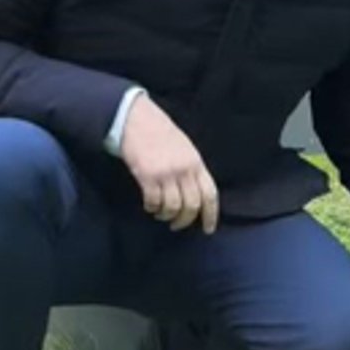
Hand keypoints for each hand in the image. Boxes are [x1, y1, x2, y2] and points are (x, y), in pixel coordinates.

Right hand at [119, 95, 219, 232]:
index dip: (211, 215)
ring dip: (166, 216)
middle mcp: (184, 170)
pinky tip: (149, 206)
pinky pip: (153, 201)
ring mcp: (166, 173)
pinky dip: (152, 208)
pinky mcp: (147, 176)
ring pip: (172, 207)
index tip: (208, 229)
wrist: (138, 120)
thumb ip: (192, 171)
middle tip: (177, 225)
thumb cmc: (162, 135)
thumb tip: (195, 195)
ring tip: (161, 215)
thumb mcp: (186, 150)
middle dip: (185, 220)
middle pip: (191, 205)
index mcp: (197, 164)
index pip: (210, 195)